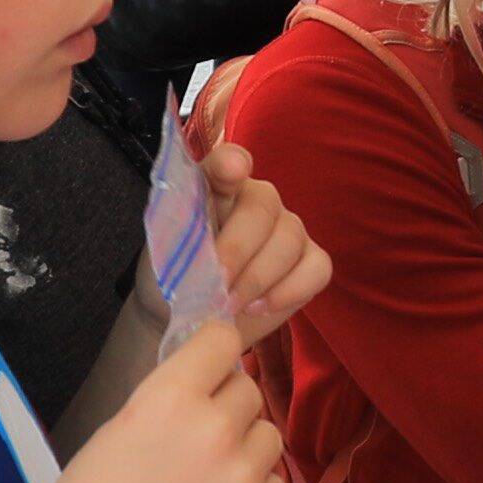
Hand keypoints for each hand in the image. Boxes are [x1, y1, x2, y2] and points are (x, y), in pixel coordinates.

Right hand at [20, 323, 285, 482]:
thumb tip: (207, 388)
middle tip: (196, 441)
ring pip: (269, 436)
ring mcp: (244, 477)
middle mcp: (216, 428)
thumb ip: (168, 405)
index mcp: (169, 397)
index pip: (223, 339)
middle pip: (249, 390)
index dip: (215, 354)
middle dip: (227, 407)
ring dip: (245, 448)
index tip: (209, 370)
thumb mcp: (116, 433)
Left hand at [196, 134, 332, 336]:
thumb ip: (181, 242)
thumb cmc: (178, 282)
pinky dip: (288, 292)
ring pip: (290, 240)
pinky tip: (259, 307)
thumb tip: (202, 250)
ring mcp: (290, 229)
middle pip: (262, 209)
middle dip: (238, 250)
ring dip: (258, 278)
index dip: (230, 163)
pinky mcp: (312, 261)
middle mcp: (258, 200)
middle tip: (217, 284)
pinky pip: (316, 269)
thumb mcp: (165, 259)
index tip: (232, 171)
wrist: (198, 319)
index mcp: (214, 188)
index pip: (225, 163)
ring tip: (230, 304)